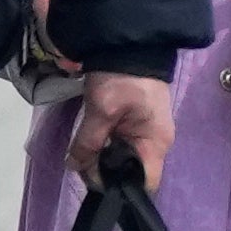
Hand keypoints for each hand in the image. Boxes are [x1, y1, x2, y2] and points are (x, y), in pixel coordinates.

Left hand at [78, 71, 178, 189]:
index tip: (95, 183)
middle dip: (106, 173)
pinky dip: (106, 145)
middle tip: (80, 167)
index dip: (120, 189)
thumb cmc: (121, 78)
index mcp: (156, 143)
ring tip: (82, 156)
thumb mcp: (101, 110)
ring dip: (103, 159)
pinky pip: (121, 144)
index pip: (145, 184)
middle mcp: (155, 142)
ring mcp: (146, 131)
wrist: (128, 41)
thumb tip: (74, 167)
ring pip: (124, 158)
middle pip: (131, 172)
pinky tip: (90, 143)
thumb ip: (88, 143)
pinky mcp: (136, 121)